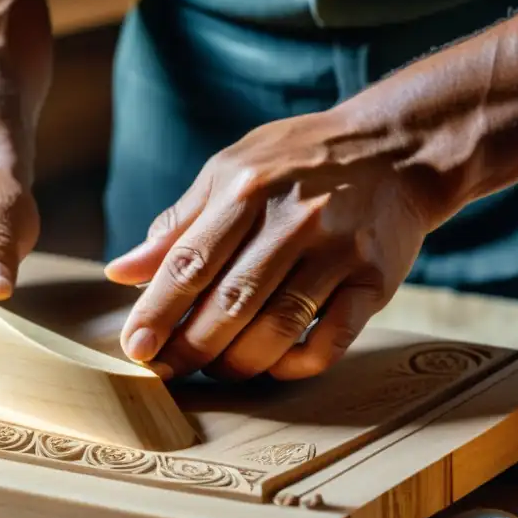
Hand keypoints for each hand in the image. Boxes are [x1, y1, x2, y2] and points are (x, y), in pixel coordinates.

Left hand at [103, 110, 433, 380]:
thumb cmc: (297, 162)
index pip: (190, 263)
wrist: (396, 147)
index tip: (135, 349)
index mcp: (245, 190)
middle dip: (191, 347)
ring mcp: (338, 251)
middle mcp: (292, 220)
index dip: (157, 312)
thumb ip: (178, 225)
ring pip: (277, 328)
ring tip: (218, 368)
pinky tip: (274, 366)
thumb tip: (121, 273)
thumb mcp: (230, 171)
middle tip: (169, 369)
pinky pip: (331, 340)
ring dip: (239, 362)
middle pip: (230, 303)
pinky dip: (296, 364)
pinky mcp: (376, 280)